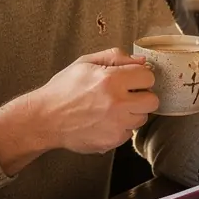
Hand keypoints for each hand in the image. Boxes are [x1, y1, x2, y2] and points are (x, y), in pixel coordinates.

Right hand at [0, 48, 159, 173]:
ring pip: (143, 117)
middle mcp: (117, 103)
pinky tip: (105, 121)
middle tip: (125, 95)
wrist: (45, 118)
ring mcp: (116, 125)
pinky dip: (121, 127)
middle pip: (152, 100)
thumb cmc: (63, 89)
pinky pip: (129, 132)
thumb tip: (141, 61)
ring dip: (132, 112)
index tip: (131, 79)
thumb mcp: (85, 63)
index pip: (148, 76)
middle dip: (141, 96)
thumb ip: (115, 57)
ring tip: (112, 108)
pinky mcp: (112, 141)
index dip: (139, 76)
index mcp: (111, 79)